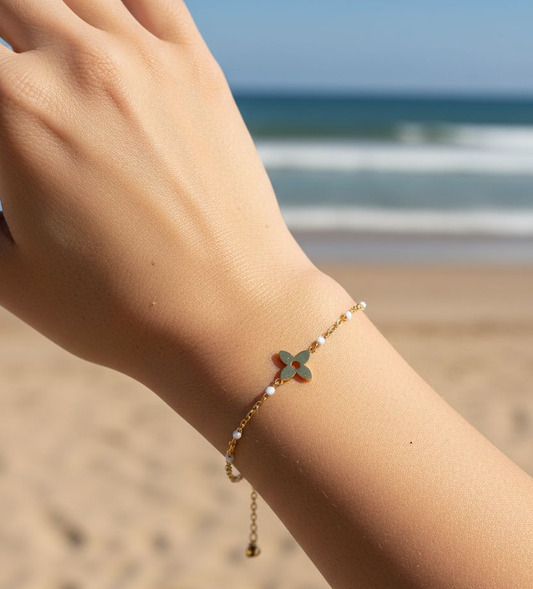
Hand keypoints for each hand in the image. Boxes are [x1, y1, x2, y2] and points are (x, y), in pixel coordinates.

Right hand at [0, 0, 317, 387]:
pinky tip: (96, 23)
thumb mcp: (10, 273)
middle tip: (14, 90)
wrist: (231, 318)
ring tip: (42, 56)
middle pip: (10, 6)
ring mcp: (145, 58)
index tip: (2, 138)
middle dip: (2, 43)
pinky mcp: (196, 67)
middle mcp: (78, 64)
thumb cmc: (117, 311)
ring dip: (41, 17)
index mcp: (17, 112)